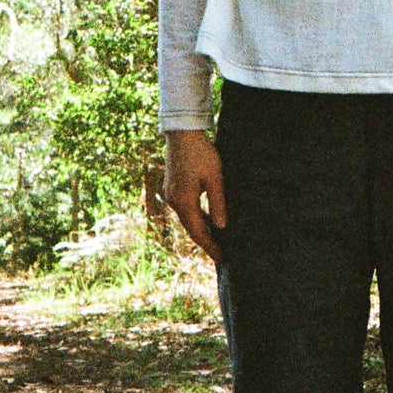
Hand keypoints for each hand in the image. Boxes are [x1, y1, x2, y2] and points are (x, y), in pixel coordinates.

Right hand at [164, 130, 227, 264]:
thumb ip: (218, 203)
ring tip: (217, 240)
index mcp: (183, 202)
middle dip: (206, 242)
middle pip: (191, 228)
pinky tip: (208, 219)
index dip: (210, 246)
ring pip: (188, 218)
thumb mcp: (215, 178)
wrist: (182, 133)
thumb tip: (221, 227)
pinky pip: (186, 208)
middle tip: (221, 254)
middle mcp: (173, 201)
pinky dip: (197, 217)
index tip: (222, 258)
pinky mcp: (173, 187)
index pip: (198, 232)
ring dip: (201, 229)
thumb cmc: (201, 154)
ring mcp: (171, 194)